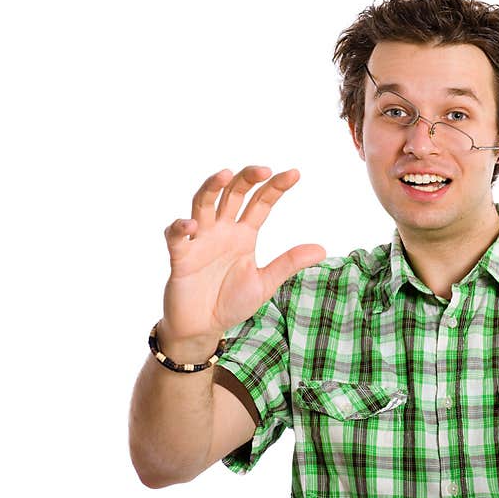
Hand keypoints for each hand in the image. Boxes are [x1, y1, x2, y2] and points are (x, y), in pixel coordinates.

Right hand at [160, 166, 325, 350]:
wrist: (203, 327)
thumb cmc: (231, 302)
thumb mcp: (265, 283)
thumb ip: (288, 263)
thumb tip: (323, 249)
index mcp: (244, 235)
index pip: (261, 203)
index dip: (275, 187)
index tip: (295, 173)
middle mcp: (222, 231)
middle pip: (233, 194)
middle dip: (247, 178)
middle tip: (264, 169)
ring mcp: (199, 241)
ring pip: (202, 204)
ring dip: (212, 187)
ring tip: (225, 174)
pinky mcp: (180, 257)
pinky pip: (175, 237)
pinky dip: (180, 227)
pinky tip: (192, 225)